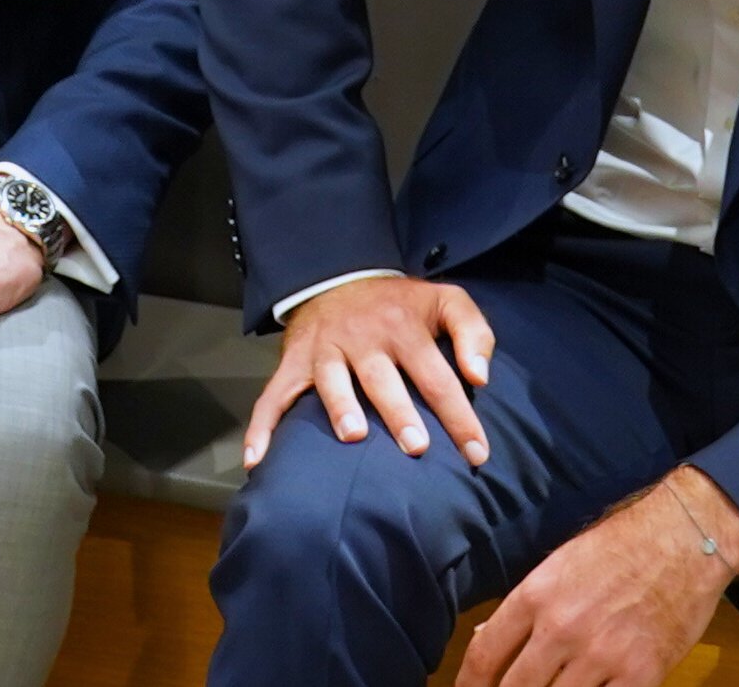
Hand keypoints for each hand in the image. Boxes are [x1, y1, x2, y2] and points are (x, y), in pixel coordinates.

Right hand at [241, 273, 494, 470]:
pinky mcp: (295, 363)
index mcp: (404, 328)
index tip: (478, 454)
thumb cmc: (402, 305)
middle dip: (400, 412)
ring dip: (342, 407)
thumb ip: (475, 333)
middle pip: (384, 378)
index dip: (460, 417)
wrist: (338, 277)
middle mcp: (364, 338)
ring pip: (331, 380)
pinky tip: (258, 461)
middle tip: (417, 446)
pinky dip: (263, 427)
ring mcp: (325, 350)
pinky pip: (274, 395)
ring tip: (355, 436)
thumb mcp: (447, 301)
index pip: (438, 377)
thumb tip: (480, 379)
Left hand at [464, 468, 738, 686]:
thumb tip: (488, 636)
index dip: (469, 683)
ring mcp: (602, 655)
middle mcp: (562, 628)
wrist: (685, 539)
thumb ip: (526, 606)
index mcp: (536, 595)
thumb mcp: (560, 564)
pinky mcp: (640, 674)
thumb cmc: (621, 545)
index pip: (485, 653)